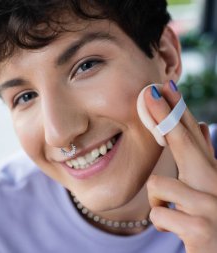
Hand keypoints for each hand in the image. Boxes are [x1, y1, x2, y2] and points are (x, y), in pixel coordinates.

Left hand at [145, 81, 216, 252]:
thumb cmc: (210, 222)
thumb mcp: (209, 189)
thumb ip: (204, 159)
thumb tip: (204, 124)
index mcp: (214, 175)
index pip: (194, 136)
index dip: (179, 111)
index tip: (165, 86)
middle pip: (185, 143)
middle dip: (165, 115)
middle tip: (151, 92)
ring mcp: (212, 206)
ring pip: (160, 184)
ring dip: (159, 200)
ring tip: (174, 213)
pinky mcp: (201, 229)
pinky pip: (159, 214)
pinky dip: (161, 223)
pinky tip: (176, 229)